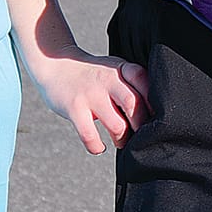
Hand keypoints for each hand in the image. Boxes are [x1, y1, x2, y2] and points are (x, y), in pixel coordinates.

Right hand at [22, 43, 149, 154]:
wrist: (55, 65)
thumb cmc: (92, 75)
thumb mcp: (114, 70)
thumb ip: (132, 86)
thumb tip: (153, 116)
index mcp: (121, 68)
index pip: (144, 82)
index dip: (154, 102)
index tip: (155, 117)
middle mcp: (107, 79)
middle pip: (135, 105)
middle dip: (141, 126)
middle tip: (139, 135)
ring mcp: (90, 94)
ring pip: (117, 125)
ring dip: (122, 139)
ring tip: (120, 141)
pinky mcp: (74, 108)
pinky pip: (90, 135)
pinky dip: (96, 146)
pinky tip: (98, 146)